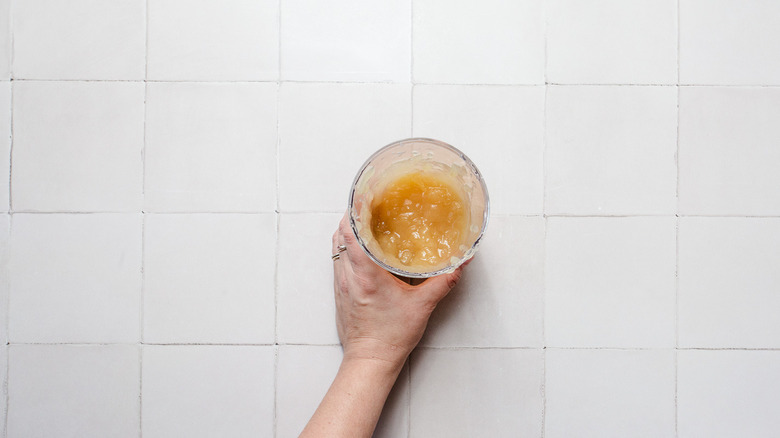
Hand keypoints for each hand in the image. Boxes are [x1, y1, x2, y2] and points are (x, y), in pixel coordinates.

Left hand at [332, 212, 464, 367]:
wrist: (370, 360)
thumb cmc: (391, 336)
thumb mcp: (423, 306)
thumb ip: (443, 282)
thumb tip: (460, 264)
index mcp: (366, 275)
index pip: (351, 233)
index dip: (354, 211)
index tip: (362, 196)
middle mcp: (348, 276)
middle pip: (340, 236)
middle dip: (351, 216)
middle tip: (367, 204)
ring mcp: (341, 284)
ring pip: (336, 248)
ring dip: (347, 232)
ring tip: (364, 222)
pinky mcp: (340, 293)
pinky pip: (338, 262)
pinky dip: (346, 249)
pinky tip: (361, 249)